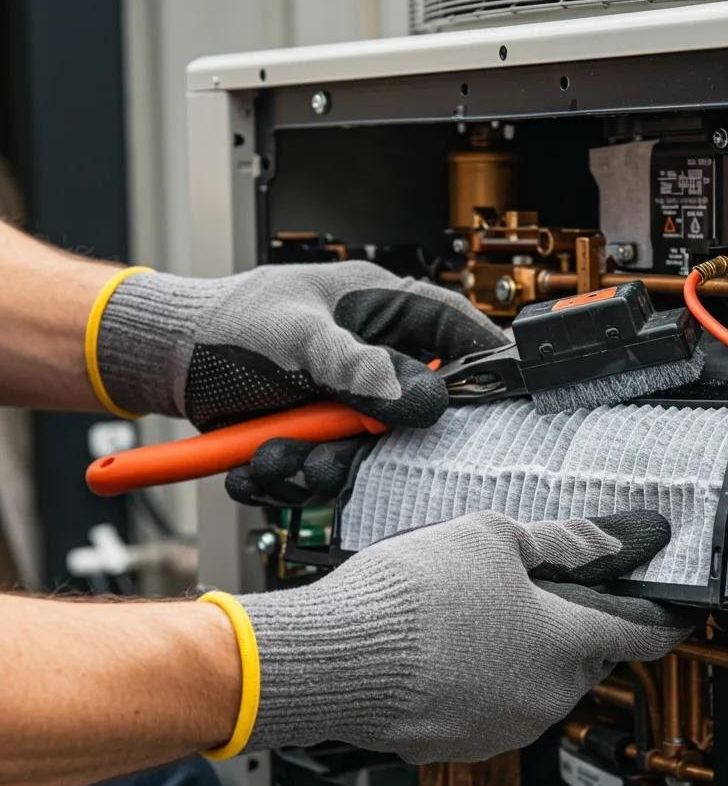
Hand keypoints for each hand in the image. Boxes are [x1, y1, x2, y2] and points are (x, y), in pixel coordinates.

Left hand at [95, 260, 506, 429]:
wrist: (165, 359)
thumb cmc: (226, 324)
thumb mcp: (298, 339)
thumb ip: (360, 369)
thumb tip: (427, 399)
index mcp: (379, 309)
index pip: (453, 329)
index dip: (483, 364)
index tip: (503, 402)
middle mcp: (371, 357)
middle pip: (413, 411)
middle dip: (371, 443)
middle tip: (336, 448)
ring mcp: (346, 399)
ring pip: (367, 452)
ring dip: (319, 465)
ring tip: (274, 453)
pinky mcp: (319, 433)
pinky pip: (326, 469)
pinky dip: (289, 476)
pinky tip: (256, 462)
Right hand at [236, 510, 692, 761]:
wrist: (333, 655)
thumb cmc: (406, 599)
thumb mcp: (490, 539)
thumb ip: (560, 543)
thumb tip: (604, 540)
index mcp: (564, 644)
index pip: (644, 634)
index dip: (663, 616)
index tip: (672, 609)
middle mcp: (544, 696)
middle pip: (586, 657)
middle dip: (572, 624)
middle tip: (535, 586)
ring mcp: (503, 726)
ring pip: (538, 683)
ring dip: (524, 652)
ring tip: (475, 612)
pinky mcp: (461, 742)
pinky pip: (493, 706)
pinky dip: (486, 680)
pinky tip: (449, 647)